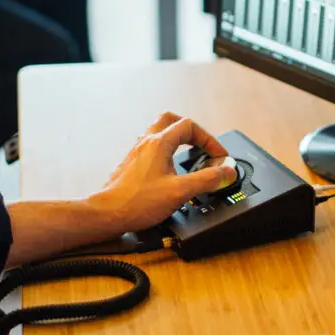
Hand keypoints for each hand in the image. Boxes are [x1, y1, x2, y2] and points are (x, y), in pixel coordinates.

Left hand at [97, 113, 237, 233]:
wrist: (108, 214)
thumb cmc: (137, 203)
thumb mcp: (180, 191)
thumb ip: (207, 180)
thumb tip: (227, 171)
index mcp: (159, 143)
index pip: (190, 126)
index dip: (209, 139)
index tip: (218, 156)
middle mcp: (146, 142)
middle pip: (171, 120)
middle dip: (191, 130)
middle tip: (201, 144)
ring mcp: (137, 152)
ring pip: (158, 131)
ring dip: (176, 138)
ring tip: (188, 153)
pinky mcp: (132, 164)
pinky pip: (151, 147)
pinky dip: (165, 151)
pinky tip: (170, 168)